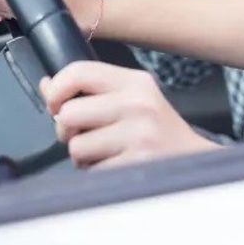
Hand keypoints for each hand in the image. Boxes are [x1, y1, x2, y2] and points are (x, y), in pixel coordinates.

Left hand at [42, 61, 217, 168]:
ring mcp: (139, 134)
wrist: (196, 161)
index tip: (56, 105)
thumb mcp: (132, 99)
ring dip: (82, 157)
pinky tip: (115, 165)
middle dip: (68, 131)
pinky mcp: (136, 162)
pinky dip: (96, 173)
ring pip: (76, 147)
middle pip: (68, 114)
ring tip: (105, 153)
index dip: (56, 90)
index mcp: (135, 82)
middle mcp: (138, 103)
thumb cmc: (158, 131)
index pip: (78, 71)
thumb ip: (90, 90)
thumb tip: (47, 84)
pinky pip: (90, 171)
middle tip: (86, 135)